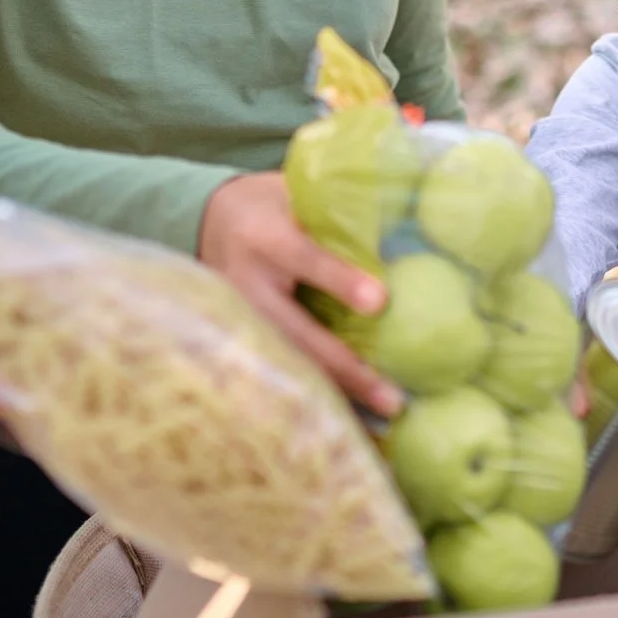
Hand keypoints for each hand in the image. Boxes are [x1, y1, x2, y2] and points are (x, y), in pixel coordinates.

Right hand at [198, 172, 400, 416]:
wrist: (210, 220)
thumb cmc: (273, 205)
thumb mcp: (295, 195)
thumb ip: (339, 216)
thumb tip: (407, 236)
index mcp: (265, 237)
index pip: (305, 258)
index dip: (340, 280)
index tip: (381, 302)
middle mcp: (246, 284)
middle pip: (297, 334)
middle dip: (346, 369)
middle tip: (392, 397)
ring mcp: (239, 319)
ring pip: (290, 363)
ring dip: (338, 395)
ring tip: (384, 418)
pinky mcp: (241, 342)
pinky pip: (284, 371)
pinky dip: (320, 397)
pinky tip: (358, 421)